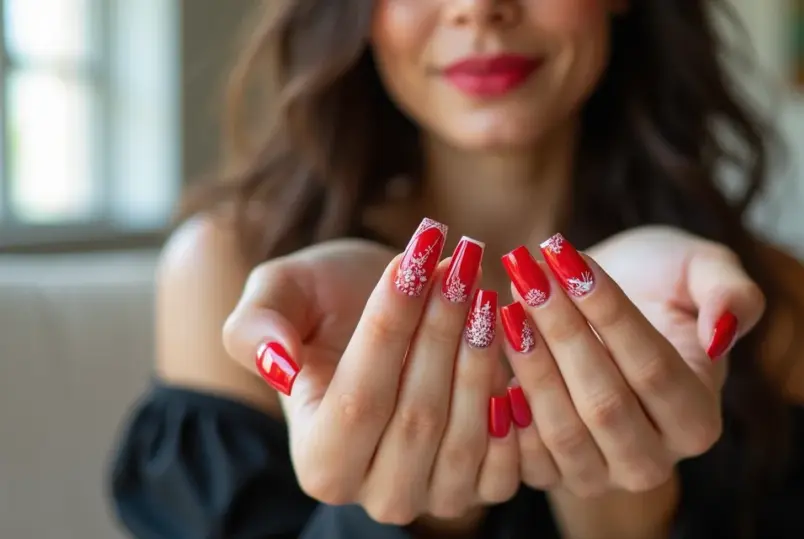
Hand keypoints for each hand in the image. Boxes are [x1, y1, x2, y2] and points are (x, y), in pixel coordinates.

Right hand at [222, 219, 518, 525]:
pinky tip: (512, 343)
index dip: (389, 328)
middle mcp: (374, 494)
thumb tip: (276, 363)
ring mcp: (432, 498)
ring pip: (464, 435)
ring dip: (481, 354)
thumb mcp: (279, 295)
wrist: (385, 316)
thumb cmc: (327, 303)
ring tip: (484, 286)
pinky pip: (508, 463)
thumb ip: (255, 328)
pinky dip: (515, 404)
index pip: (358, 400)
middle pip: (417, 417)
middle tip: (461, 260)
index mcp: (318, 461)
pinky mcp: (482, 488)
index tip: (412, 257)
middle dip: (442, 331)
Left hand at [498, 231, 764, 496]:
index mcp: (698, 419)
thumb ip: (731, 293)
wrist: (598, 306)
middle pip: (605, 405)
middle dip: (562, 333)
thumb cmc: (657, 282)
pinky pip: (518, 455)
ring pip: (561, 431)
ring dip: (528, 364)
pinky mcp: (546, 475)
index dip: (611, 314)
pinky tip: (481, 351)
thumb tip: (723, 332)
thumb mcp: (703, 270)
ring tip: (505, 302)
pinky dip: (499, 405)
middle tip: (527, 273)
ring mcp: (597, 475)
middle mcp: (652, 461)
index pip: (655, 369)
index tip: (570, 258)